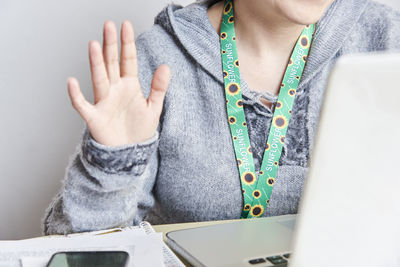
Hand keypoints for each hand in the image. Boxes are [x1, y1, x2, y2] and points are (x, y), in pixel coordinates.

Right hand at [67, 20, 169, 146]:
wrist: (130, 152)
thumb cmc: (140, 130)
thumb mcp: (154, 107)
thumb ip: (159, 88)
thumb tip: (165, 66)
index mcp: (129, 86)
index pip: (128, 60)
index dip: (127, 44)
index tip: (125, 25)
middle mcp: (115, 90)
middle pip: (111, 64)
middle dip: (110, 45)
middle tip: (108, 25)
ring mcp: (103, 102)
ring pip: (98, 79)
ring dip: (96, 63)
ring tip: (93, 45)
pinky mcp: (95, 118)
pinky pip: (83, 105)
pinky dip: (76, 95)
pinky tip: (72, 82)